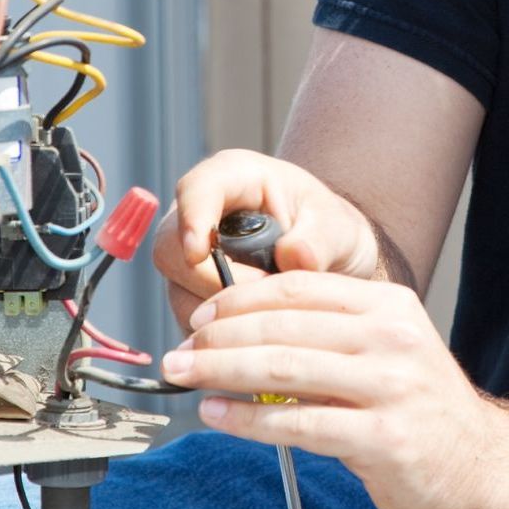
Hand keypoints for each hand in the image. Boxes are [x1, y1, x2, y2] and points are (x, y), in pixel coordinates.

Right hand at [151, 149, 379, 331]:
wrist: (330, 259)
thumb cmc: (329, 231)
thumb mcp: (337, 227)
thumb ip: (318, 240)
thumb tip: (293, 257)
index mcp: (232, 178)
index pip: (196, 190)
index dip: (191, 219)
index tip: (199, 253)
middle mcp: (199, 213)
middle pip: (171, 247)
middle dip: (211, 280)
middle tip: (263, 295)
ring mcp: (188, 254)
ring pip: (178, 289)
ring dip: (221, 311)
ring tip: (271, 310)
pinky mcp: (189, 291)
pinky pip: (191, 318)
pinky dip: (222, 330)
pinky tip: (257, 326)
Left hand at [159, 271, 508, 508]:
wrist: (487, 468)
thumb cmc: (420, 409)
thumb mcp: (383, 349)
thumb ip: (326, 333)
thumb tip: (237, 328)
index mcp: (386, 304)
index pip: (296, 288)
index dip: (238, 300)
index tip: (199, 318)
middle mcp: (391, 337)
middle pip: (282, 326)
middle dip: (219, 338)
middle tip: (179, 352)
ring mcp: (391, 387)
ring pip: (284, 368)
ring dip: (222, 372)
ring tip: (186, 377)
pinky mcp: (385, 438)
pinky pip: (299, 424)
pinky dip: (247, 419)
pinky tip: (217, 416)